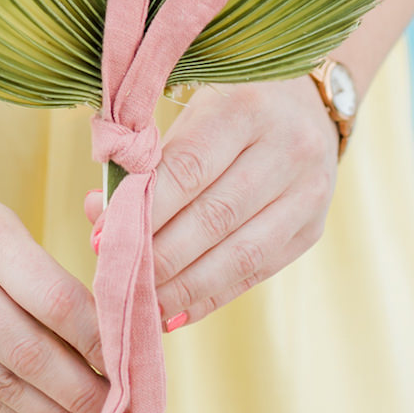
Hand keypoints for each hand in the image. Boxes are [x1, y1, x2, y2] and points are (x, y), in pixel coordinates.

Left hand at [84, 77, 338, 328]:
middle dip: (157, 257)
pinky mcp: (312, 228)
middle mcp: (287, 149)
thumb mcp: (190, 108)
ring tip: (139, 305)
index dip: (143, 211)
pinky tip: (174, 312)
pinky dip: (210, 297)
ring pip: (238, 256)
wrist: (306, 99)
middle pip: (212, 219)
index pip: (187, 170)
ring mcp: (307, 193)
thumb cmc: (227, 101)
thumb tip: (101, 214)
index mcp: (247, 107)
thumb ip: (148, 159)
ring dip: (182, 289)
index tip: (102, 239)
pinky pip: (257, 273)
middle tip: (114, 277)